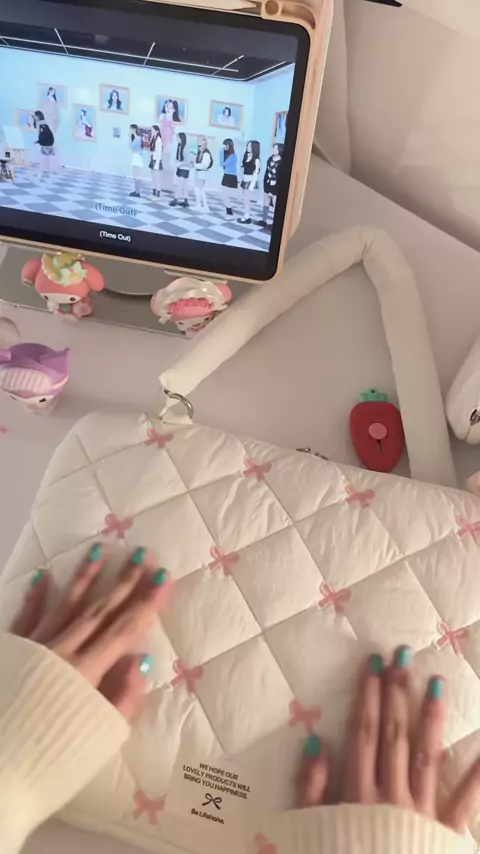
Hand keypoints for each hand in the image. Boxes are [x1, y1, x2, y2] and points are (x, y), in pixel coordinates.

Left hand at [10, 545, 171, 720]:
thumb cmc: (50, 756)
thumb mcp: (96, 737)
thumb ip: (122, 699)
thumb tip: (142, 660)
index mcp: (86, 671)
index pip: (124, 629)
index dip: (146, 602)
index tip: (164, 576)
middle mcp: (62, 651)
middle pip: (99, 610)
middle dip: (123, 582)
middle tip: (142, 553)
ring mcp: (35, 646)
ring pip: (65, 604)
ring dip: (85, 576)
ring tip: (99, 548)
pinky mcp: (11, 649)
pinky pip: (26, 617)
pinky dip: (35, 596)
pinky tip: (43, 575)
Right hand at [299, 648, 479, 833]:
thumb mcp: (308, 830)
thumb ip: (309, 788)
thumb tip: (317, 740)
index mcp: (357, 792)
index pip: (363, 732)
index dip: (367, 695)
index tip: (372, 662)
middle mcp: (391, 796)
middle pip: (394, 734)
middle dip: (397, 692)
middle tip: (404, 654)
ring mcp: (421, 814)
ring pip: (427, 756)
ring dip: (431, 717)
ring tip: (438, 682)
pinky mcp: (445, 835)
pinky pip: (465, 803)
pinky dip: (477, 775)